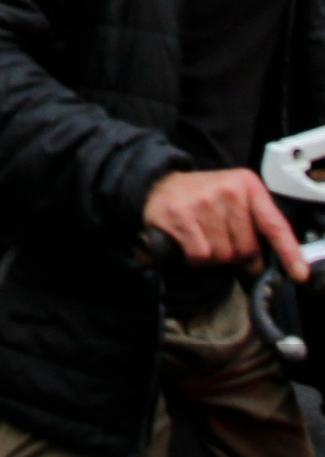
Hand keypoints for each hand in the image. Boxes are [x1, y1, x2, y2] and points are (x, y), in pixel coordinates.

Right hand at [145, 169, 307, 280]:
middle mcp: (228, 190)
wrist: (159, 183)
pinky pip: (201, 255)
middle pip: (246, 248)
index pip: (274, 225)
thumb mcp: (235, 199)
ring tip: (202, 239)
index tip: (298, 273)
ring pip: (222, 254)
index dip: (289, 253)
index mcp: (247, 185)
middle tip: (221, 242)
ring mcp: (203, 202)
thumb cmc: (202, 196)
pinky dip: (196, 258)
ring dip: (213, 257)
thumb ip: (254, 226)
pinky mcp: (180, 215)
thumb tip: (260, 264)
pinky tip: (189, 243)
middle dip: (235, 255)